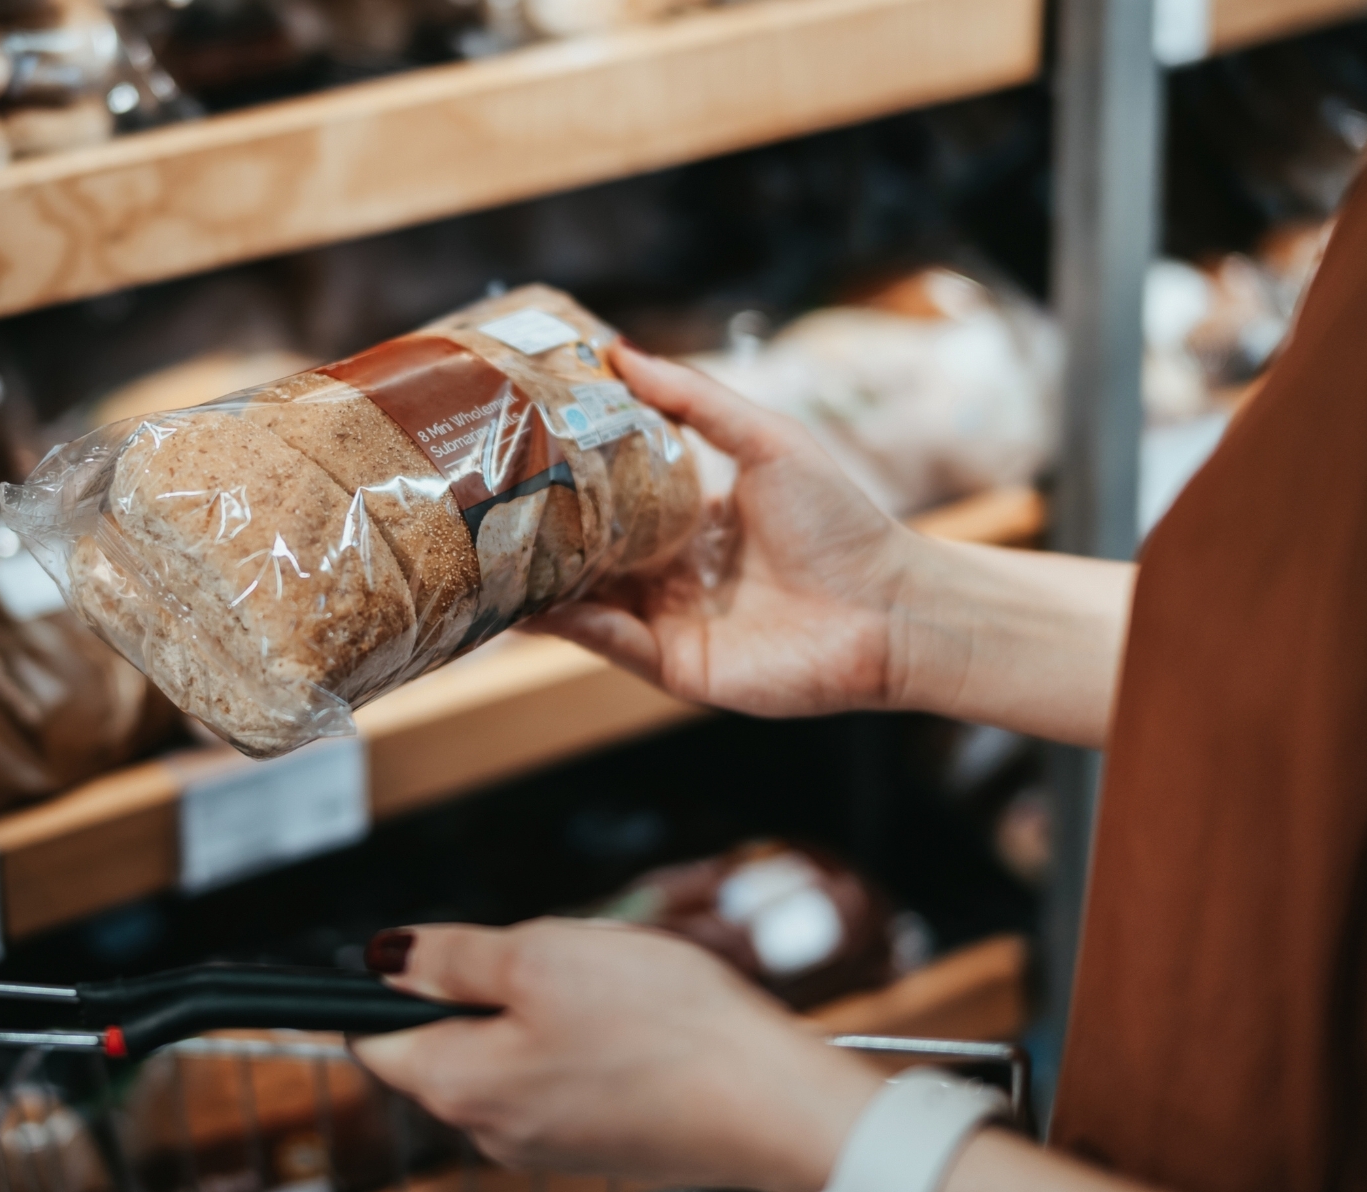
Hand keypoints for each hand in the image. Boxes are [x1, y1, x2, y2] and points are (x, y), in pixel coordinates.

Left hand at [350, 919, 882, 1191]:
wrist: (774, 1103)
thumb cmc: (662, 1029)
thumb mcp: (538, 955)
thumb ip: (451, 958)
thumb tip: (385, 958)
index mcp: (457, 1084)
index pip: (375, 1038)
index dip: (394, 983)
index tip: (443, 951)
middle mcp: (491, 1128)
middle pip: (450, 1038)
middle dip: (489, 985)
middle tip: (554, 956)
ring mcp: (548, 1142)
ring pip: (513, 1050)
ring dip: (546, 1007)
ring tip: (610, 988)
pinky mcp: (601, 1139)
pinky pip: (566, 1073)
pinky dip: (590, 1037)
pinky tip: (639, 1020)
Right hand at [537, 344, 1135, 746]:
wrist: (890, 608)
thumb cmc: (840, 521)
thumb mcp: (765, 439)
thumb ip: (693, 399)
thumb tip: (620, 350)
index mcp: (690, 521)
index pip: (610, 499)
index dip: (565, 479)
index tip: (513, 448)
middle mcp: (671, 572)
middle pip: (586, 552)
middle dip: (535, 532)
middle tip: (476, 504)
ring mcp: (668, 621)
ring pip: (584, 599)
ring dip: (538, 580)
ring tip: (483, 554)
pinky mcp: (673, 665)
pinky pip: (608, 641)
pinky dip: (569, 623)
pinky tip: (531, 603)